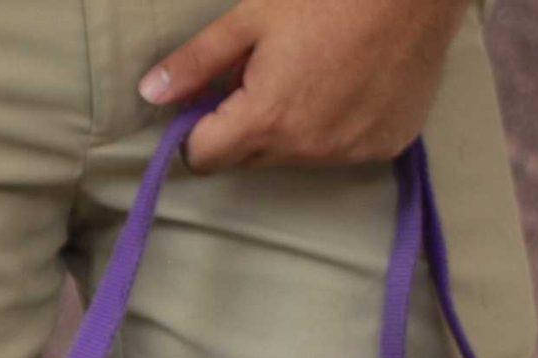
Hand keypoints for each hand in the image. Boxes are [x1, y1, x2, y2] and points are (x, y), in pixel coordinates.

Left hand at [139, 0, 470, 172]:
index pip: (204, 158)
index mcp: (266, 121)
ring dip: (292, 128)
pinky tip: (351, 84)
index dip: (197, 130)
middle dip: (245, 127)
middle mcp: (307, 150)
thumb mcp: (251, 18)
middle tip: (267, 74)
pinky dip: (338, 126)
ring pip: (296, 156)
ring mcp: (349, 152)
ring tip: (315, 73)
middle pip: (249, 159)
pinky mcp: (386, 147)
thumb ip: (198, 62)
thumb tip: (151, 93)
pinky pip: (342, 149)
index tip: (211, 100)